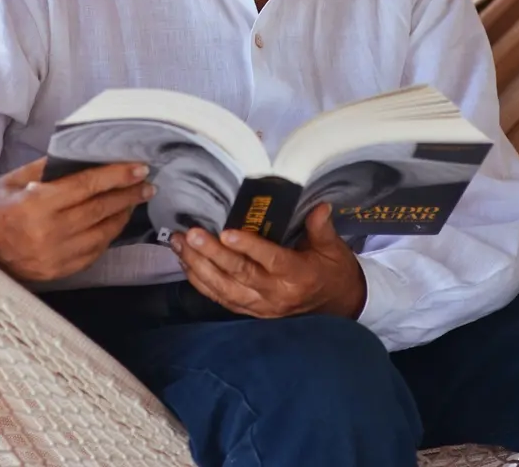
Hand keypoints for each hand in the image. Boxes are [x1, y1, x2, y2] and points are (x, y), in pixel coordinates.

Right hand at [0, 157, 154, 281]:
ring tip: (136, 200)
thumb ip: (51, 168)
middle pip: (100, 209)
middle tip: (147, 184)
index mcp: (37, 205)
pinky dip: (108, 236)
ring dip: (123, 215)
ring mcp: (55, 257)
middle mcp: (49, 233)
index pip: (88, 186)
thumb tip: (89, 157)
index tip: (140, 167)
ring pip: (102, 233)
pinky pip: (93, 252)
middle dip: (128, 194)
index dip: (117, 175)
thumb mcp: (16, 179)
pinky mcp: (58, 273)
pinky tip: (116, 222)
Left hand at [172, 203, 366, 318]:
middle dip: (212, 254)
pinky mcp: (251, 311)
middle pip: (239, 274)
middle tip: (191, 235)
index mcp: (298, 274)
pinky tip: (186, 264)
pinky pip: (221, 298)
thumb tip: (319, 206)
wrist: (338, 306)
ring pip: (224, 288)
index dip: (248, 246)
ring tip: (179, 245)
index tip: (227, 232)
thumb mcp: (334, 248)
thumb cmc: (333, 271)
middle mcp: (276, 293)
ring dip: (199, 267)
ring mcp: (261, 306)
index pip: (270, 260)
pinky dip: (201, 282)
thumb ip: (322, 227)